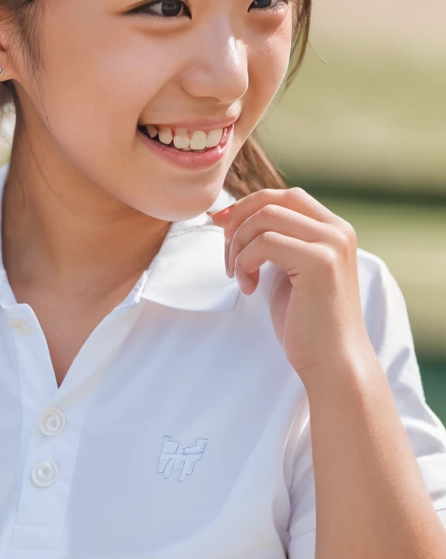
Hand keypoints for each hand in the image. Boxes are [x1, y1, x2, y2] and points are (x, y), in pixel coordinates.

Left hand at [209, 187, 371, 376]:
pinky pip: (264, 243)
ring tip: (239, 276)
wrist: (332, 361)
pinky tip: (249, 288)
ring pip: (264, 218)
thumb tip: (231, 217)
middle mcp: (337, 230)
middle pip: (273, 200)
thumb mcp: (290, 270)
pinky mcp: (320, 261)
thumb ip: (276, 241)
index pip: (285, 197)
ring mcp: (331, 243)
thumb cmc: (306, 322)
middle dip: (238, 220)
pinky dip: (245, 263)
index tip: (221, 223)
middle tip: (226, 253)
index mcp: (333, 230)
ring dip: (238, 246)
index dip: (247, 205)